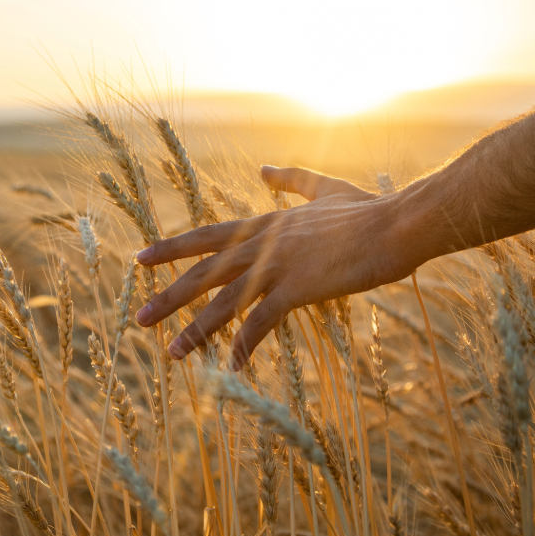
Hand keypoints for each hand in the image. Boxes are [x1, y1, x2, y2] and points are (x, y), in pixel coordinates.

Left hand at [134, 165, 423, 370]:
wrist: (396, 224)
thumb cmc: (367, 209)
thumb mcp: (323, 187)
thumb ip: (291, 179)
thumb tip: (264, 168)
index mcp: (264, 223)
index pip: (205, 237)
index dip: (171, 248)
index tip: (140, 258)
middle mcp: (261, 244)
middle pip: (202, 273)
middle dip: (167, 296)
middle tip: (137, 318)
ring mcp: (276, 266)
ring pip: (223, 302)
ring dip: (194, 329)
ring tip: (168, 352)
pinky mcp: (297, 289)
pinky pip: (261, 324)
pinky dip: (244, 346)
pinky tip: (231, 368)